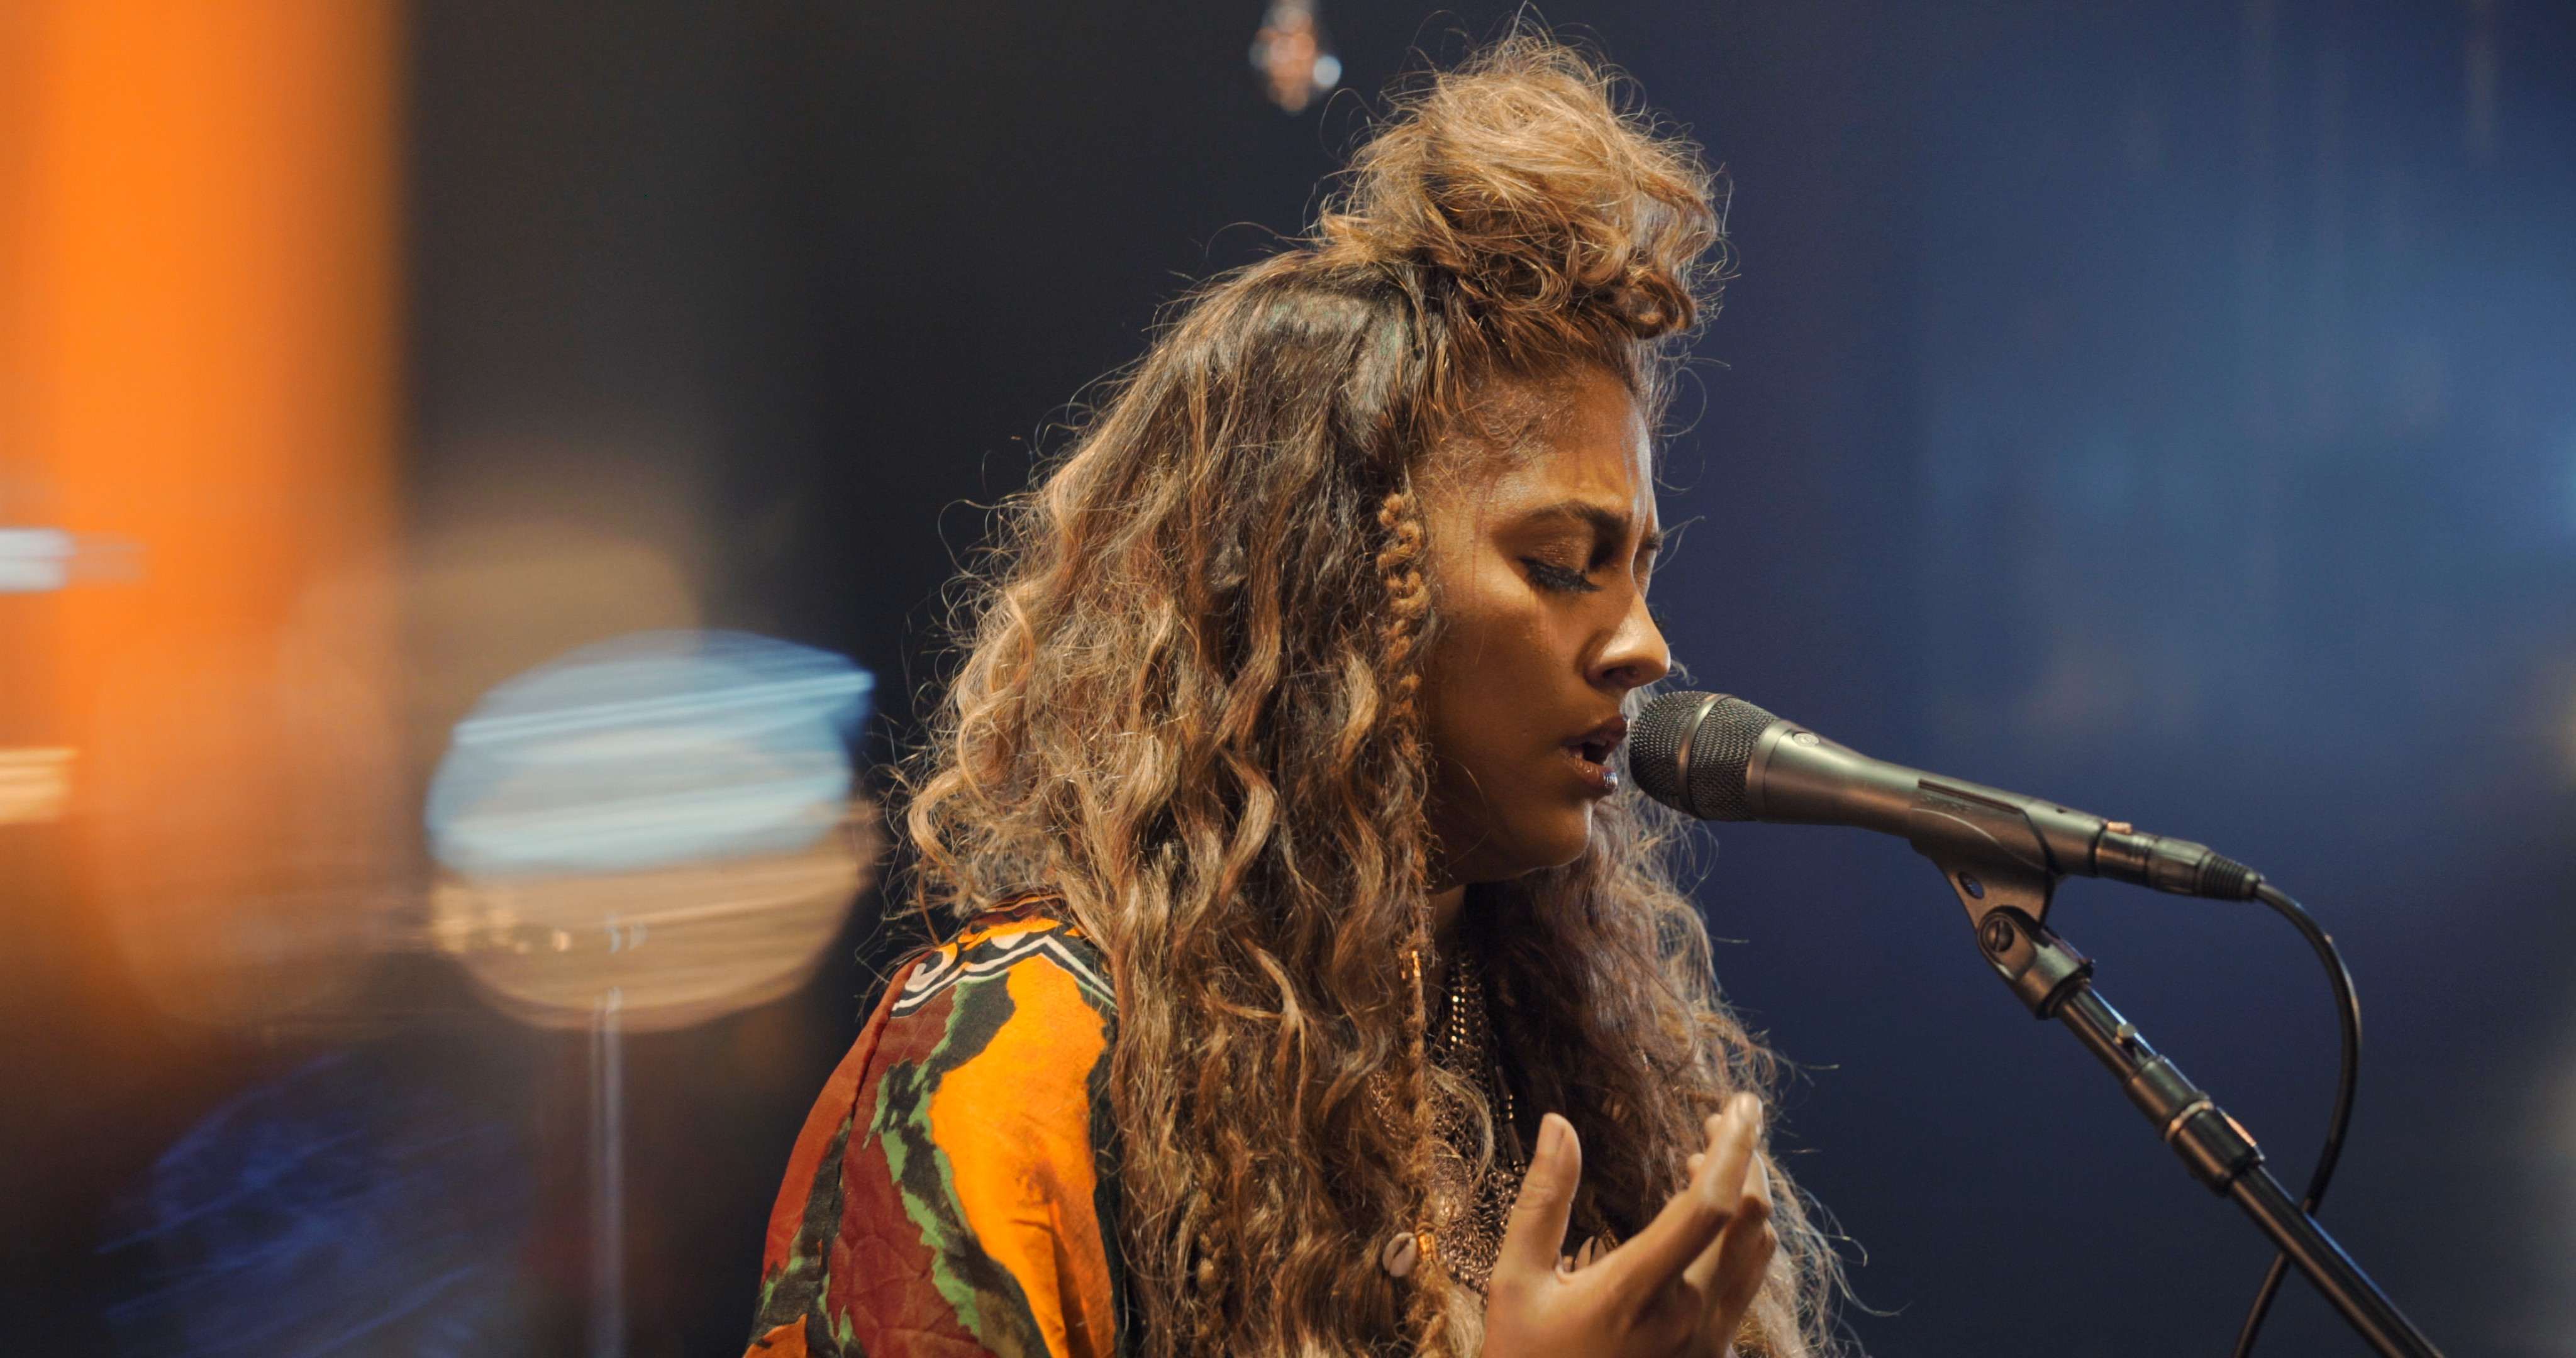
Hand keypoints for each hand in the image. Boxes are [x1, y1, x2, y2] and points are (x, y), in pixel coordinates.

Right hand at [1481, 1094, 1775, 1357]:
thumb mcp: (1515, 1280)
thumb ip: (1543, 1199)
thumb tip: (1560, 1124)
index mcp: (1637, 1293)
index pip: (1710, 1207)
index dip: (1735, 1148)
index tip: (1740, 1103)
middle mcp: (1688, 1319)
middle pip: (1749, 1221)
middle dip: (1745, 1158)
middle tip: (1725, 1117)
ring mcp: (1707, 1344)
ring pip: (1758, 1252)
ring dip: (1748, 1195)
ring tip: (1712, 1156)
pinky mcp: (1711, 1357)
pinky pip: (1747, 1283)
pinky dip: (1741, 1235)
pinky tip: (1707, 1218)